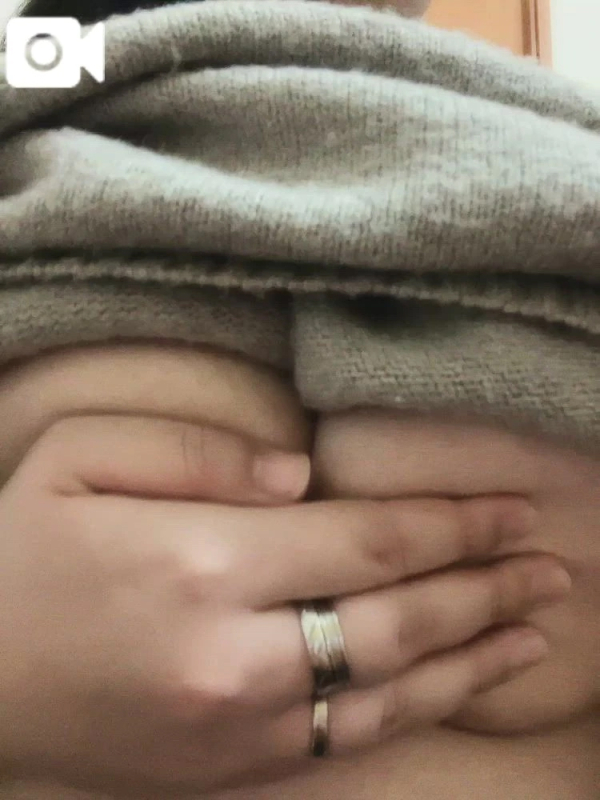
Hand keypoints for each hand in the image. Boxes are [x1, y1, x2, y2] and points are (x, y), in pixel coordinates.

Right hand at [0, 415, 569, 795]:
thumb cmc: (20, 558)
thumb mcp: (77, 459)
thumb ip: (193, 450)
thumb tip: (299, 477)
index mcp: (202, 559)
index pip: (367, 539)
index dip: (451, 524)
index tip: (512, 511)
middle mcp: (236, 651)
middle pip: (399, 617)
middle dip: (487, 588)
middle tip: (550, 567)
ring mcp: (240, 725)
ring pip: (392, 691)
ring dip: (476, 657)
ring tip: (535, 627)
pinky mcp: (232, 768)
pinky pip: (348, 741)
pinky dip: (419, 710)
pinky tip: (459, 687)